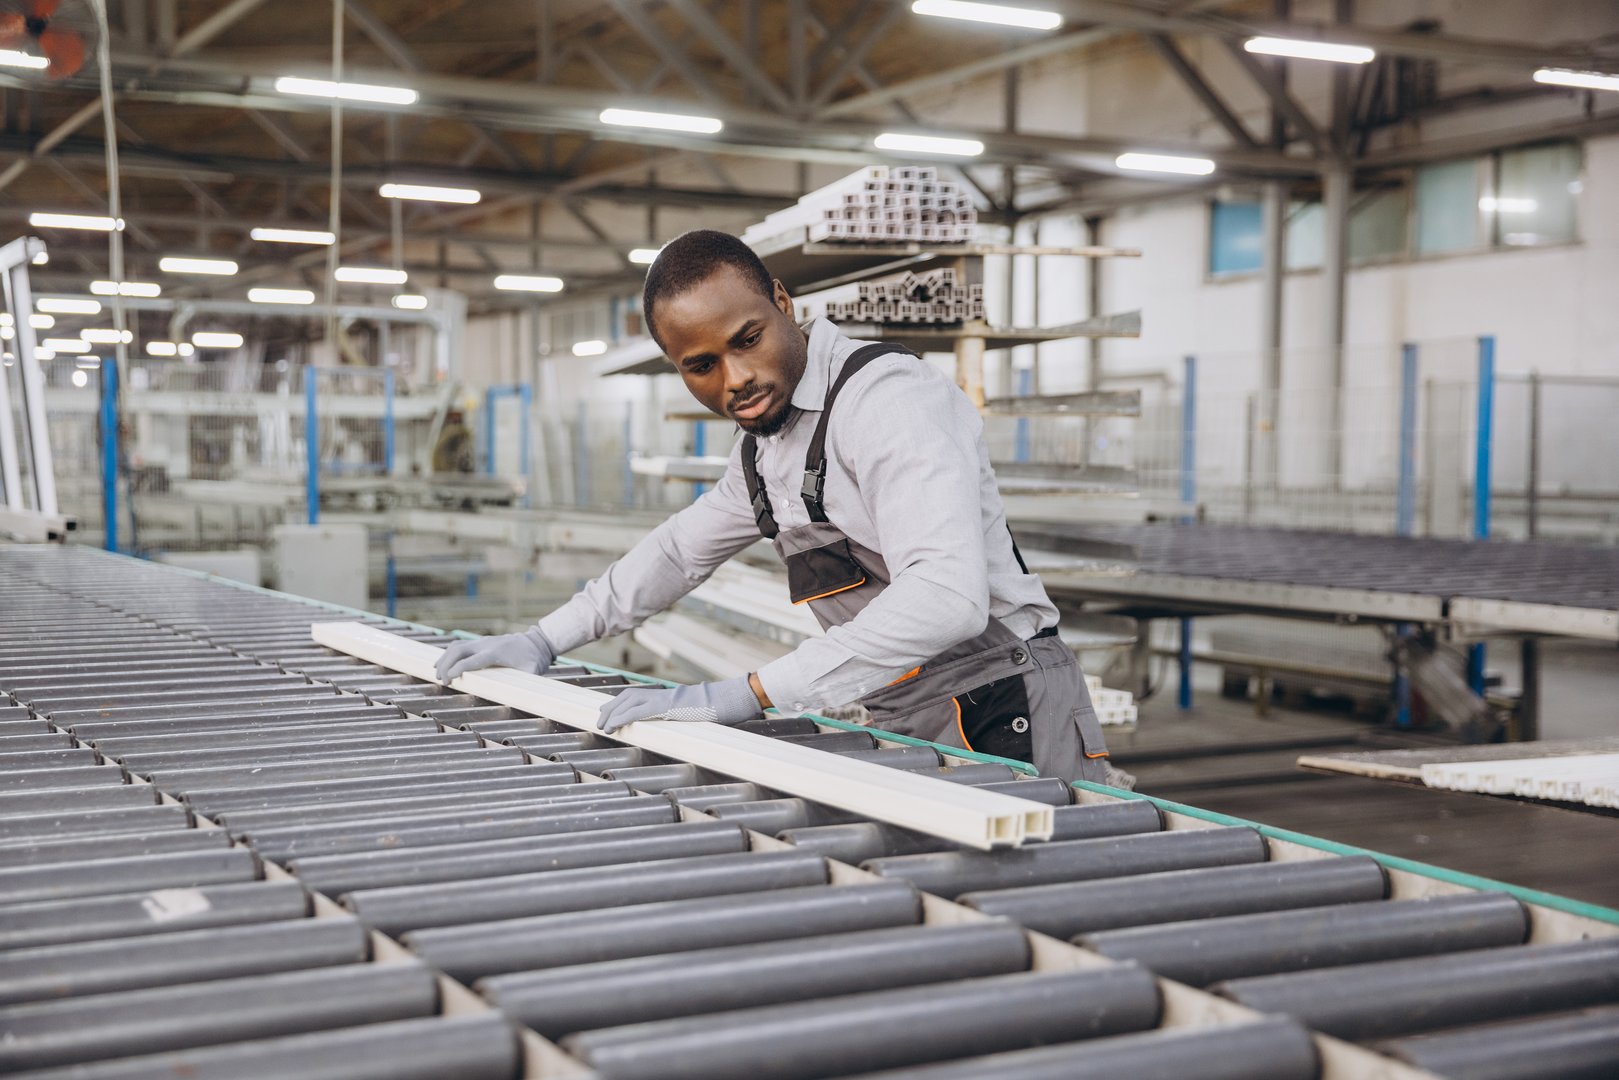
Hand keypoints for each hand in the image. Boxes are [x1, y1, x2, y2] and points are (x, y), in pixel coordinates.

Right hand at [434, 628, 556, 683]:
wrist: (536, 642)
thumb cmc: (534, 659)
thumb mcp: (533, 671)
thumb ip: (527, 682)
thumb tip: (525, 698)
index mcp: (496, 653)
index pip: (471, 660)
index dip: (457, 669)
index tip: (448, 680)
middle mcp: (486, 645)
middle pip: (458, 650)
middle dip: (446, 665)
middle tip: (441, 680)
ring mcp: (482, 642)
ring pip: (456, 646)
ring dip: (444, 658)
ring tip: (436, 673)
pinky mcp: (481, 642)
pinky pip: (460, 645)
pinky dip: (448, 653)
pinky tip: (442, 663)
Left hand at [597, 676, 763, 734]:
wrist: (733, 699)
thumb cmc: (722, 709)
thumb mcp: (700, 715)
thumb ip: (687, 719)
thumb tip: (686, 728)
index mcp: (671, 696)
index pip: (640, 695)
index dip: (622, 703)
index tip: (609, 711)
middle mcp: (665, 694)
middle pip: (630, 695)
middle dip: (612, 707)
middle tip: (600, 720)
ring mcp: (666, 698)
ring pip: (629, 701)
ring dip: (613, 713)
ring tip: (603, 726)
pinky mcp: (667, 707)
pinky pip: (639, 711)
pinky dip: (623, 717)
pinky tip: (613, 725)